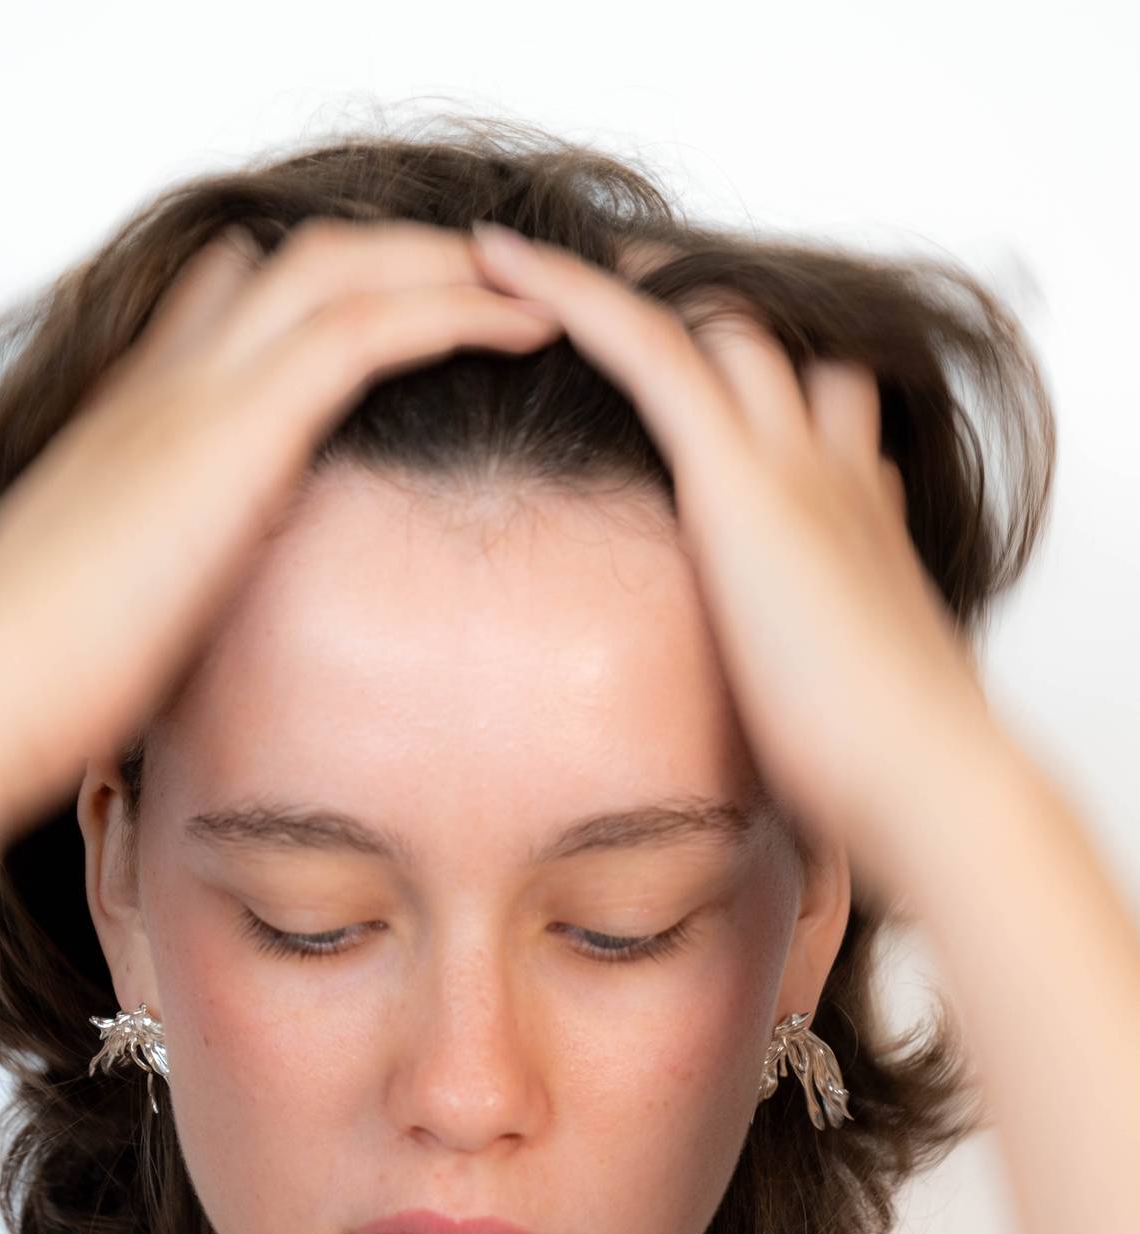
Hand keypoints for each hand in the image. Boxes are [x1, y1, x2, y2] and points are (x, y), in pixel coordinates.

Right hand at [0, 220, 562, 837]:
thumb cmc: (37, 683)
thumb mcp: (126, 614)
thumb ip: (184, 589)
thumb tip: (219, 621)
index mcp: (139, 424)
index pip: (226, 305)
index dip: (321, 293)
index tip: (400, 310)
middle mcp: (167, 384)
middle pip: (302, 262)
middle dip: (407, 255)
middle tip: (495, 278)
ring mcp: (196, 392)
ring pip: (343, 267)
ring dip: (449, 264)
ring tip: (537, 286)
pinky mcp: (234, 428)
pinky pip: (366, 328)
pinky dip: (452, 311)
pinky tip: (522, 327)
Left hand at [468, 222, 997, 878]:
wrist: (928, 778)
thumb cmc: (886, 776)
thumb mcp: (842, 710)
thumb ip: (808, 694)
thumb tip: (781, 743)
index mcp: (864, 525)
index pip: (825, 413)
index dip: (767, 382)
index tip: (710, 378)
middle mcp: (838, 472)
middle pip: (770, 344)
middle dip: (695, 307)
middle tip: (605, 286)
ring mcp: (798, 463)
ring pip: (713, 319)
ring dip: (626, 281)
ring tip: (524, 257)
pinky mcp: (741, 477)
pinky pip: (646, 346)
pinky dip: (570, 293)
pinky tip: (502, 262)